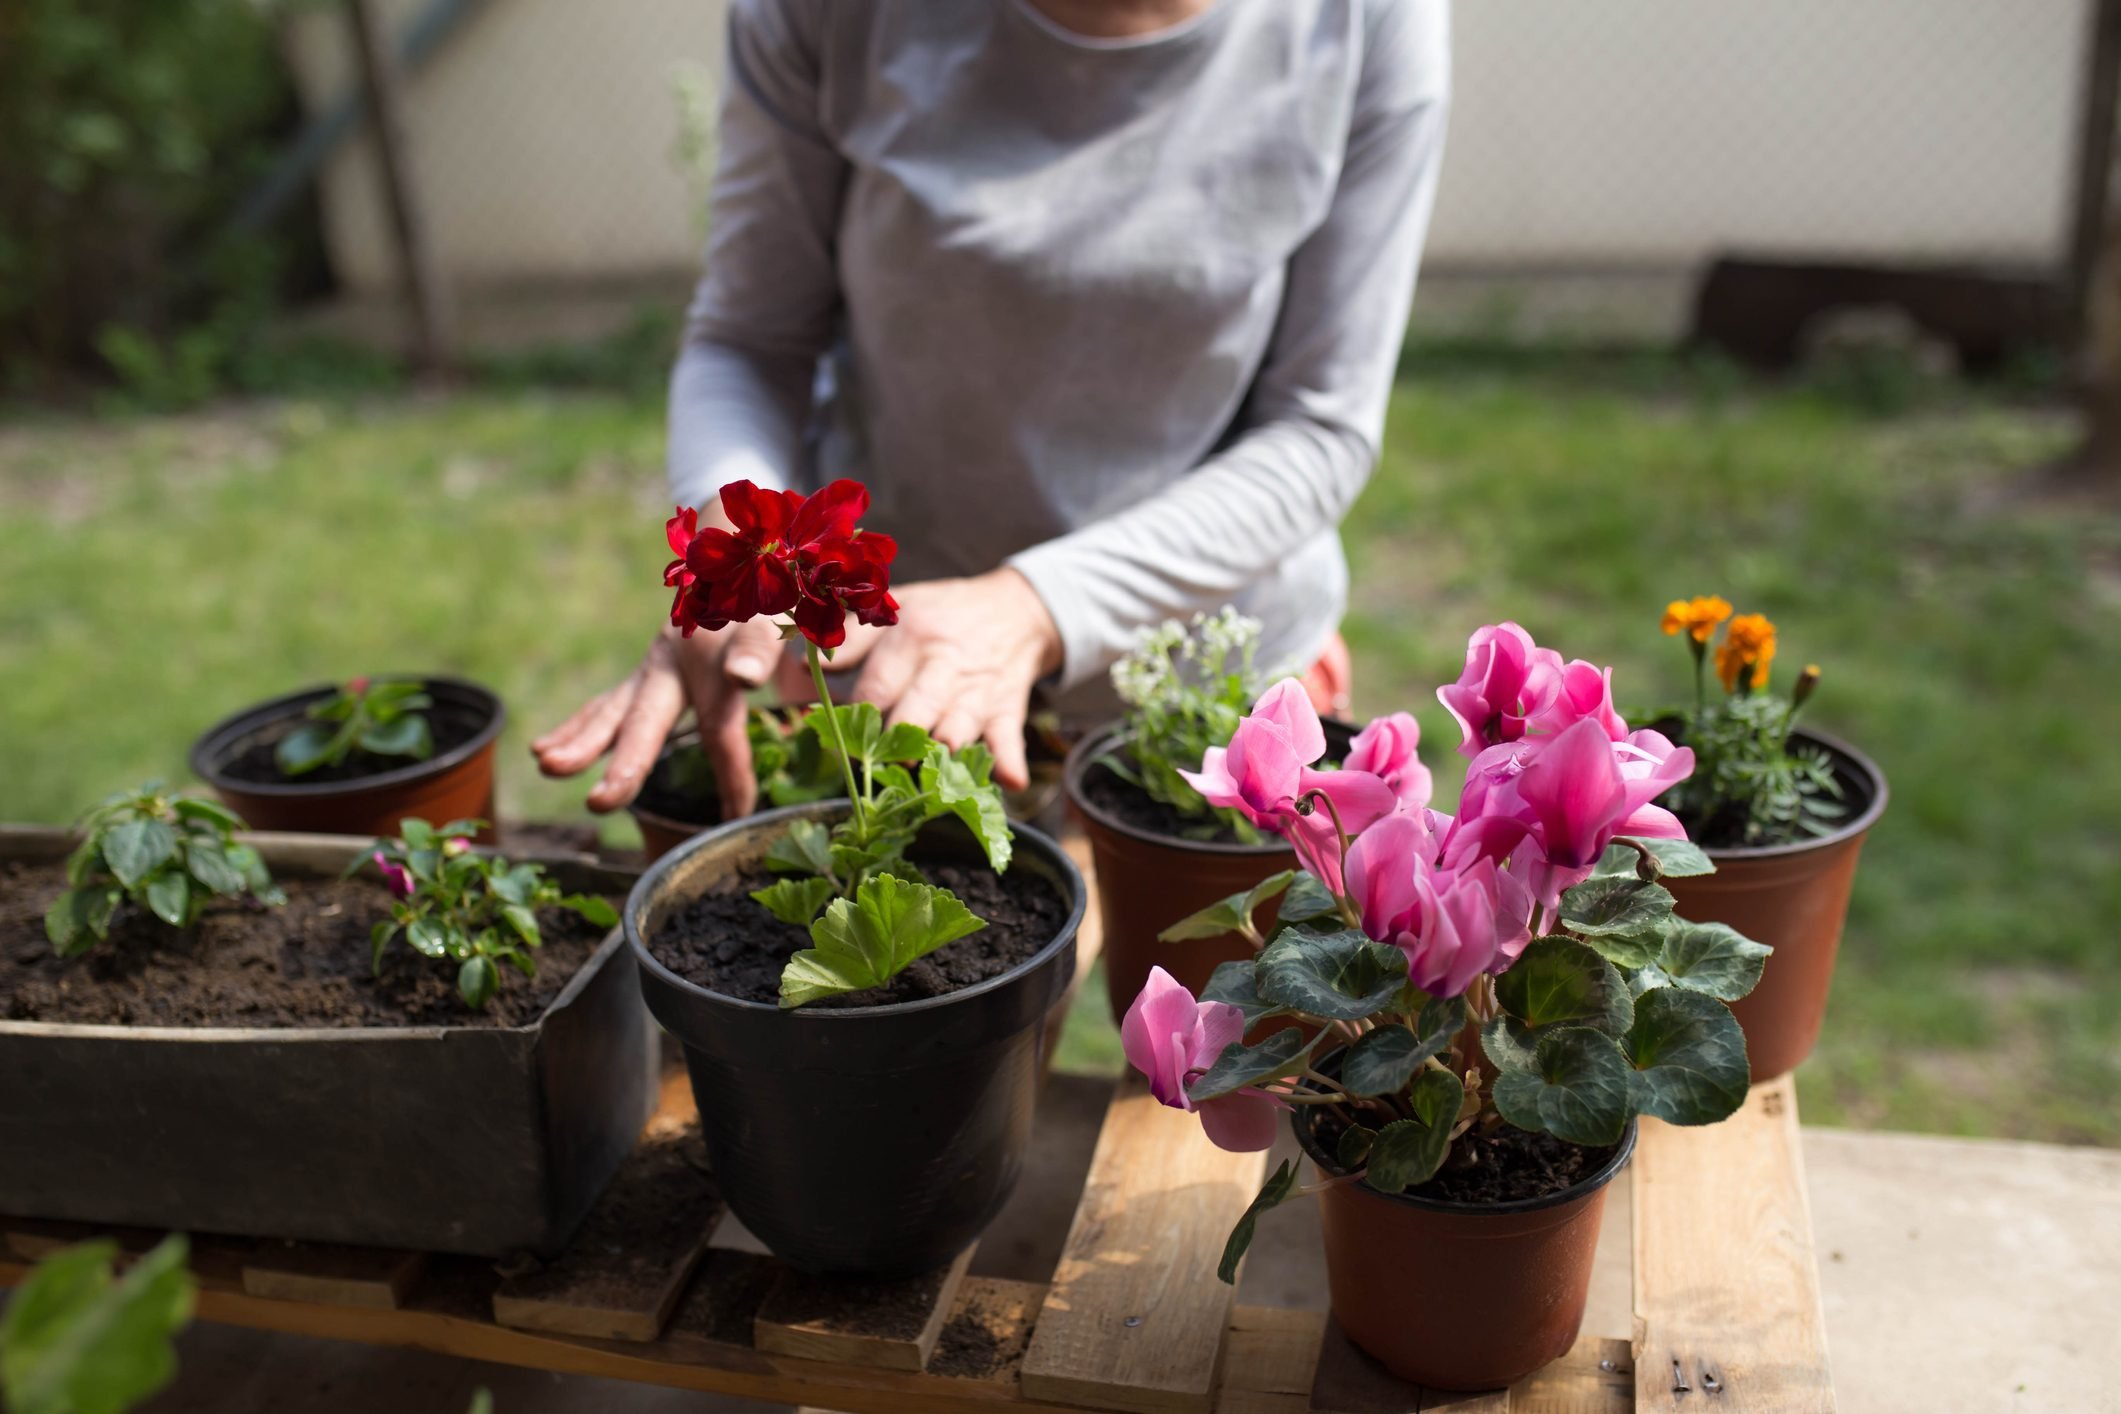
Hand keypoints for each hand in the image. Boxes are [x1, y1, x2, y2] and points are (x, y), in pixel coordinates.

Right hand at [532, 617, 782, 817]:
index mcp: (718, 653)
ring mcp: (655, 666)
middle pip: (649, 717)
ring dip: (582, 743)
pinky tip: (542, 751)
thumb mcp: (789, 618)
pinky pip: (607, 706)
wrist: (747, 560)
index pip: (723, 726)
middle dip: (627, 763)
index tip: (737, 814)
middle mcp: (677, 659)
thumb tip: (743, 678)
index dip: (732, 773)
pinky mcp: (646, 674)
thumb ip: (771, 649)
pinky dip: (577, 728)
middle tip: (599, 803)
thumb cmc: (777, 600)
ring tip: (548, 767)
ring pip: (615, 711)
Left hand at [839, 568, 1061, 789]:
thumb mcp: (896, 609)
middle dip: (895, 739)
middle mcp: (944, 664)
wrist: (1015, 609)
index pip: (877, 685)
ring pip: (959, 727)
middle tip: (877, 760)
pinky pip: (1009, 738)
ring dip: (942, 751)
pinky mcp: (1007, 709)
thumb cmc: (941, 614)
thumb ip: (850, 640)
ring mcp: (978, 689)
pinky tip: (1010, 783)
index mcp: (911, 637)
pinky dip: (1009, 761)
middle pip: (916, 710)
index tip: (839, 738)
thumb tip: (805, 669)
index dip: (854, 717)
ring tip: (924, 770)